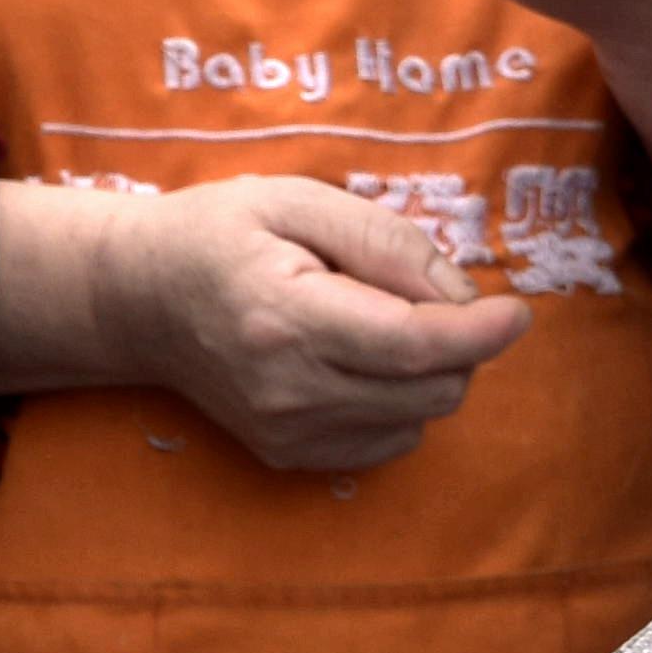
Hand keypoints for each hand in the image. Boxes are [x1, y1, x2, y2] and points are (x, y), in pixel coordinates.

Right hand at [0, 174, 527, 476]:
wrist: (135, 298)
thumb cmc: (217, 233)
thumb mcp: (297, 200)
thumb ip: (385, 240)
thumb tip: (461, 297)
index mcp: (286, 318)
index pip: (414, 345)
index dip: (482, 332)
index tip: (516, 311)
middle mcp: (286, 389)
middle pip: (432, 389)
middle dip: (458, 344)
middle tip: (421, 296)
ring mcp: (284, 431)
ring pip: (420, 418)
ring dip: (428, 372)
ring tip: (377, 323)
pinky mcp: (286, 453)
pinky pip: (389, 442)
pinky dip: (399, 403)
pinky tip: (359, 363)